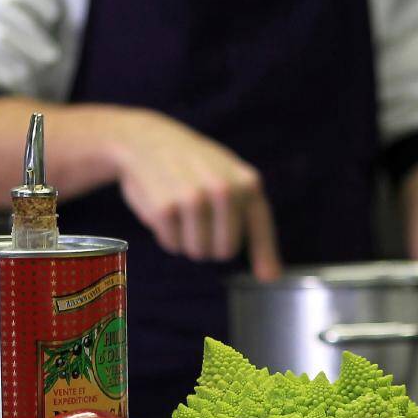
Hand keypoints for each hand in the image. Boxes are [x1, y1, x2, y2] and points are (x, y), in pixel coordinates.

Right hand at [110, 109, 281, 279]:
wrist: (147, 140)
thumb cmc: (195, 168)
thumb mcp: (232, 180)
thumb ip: (253, 225)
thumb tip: (271, 277)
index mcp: (246, 183)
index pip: (260, 231)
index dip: (264, 257)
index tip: (268, 277)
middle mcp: (224, 190)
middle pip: (225, 252)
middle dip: (210, 244)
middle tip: (200, 220)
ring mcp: (194, 198)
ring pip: (198, 252)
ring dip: (186, 240)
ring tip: (181, 210)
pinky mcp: (165, 208)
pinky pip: (172, 245)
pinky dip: (166, 235)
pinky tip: (164, 206)